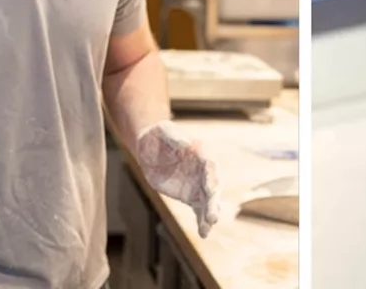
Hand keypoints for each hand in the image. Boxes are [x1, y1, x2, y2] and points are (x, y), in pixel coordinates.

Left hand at [135, 121, 220, 236]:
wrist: (152, 147)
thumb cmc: (159, 135)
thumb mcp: (163, 131)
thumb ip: (174, 136)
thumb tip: (186, 142)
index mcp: (202, 153)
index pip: (210, 166)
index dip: (211, 178)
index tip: (211, 191)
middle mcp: (205, 171)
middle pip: (212, 188)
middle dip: (212, 203)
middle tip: (212, 217)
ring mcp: (199, 184)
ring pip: (207, 202)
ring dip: (208, 215)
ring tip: (207, 230)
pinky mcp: (191, 196)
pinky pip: (199, 210)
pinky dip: (201, 221)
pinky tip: (204, 234)